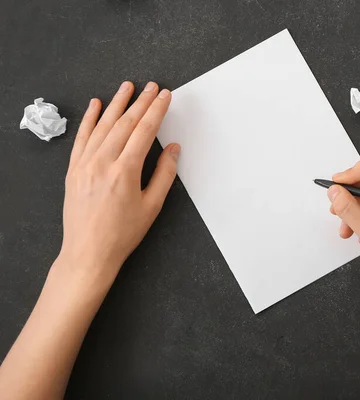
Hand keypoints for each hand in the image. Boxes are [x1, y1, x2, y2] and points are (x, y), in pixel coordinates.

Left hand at [58, 81, 178, 287]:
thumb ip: (164, 174)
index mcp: (125, 171)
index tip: (165, 96)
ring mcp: (85, 164)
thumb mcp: (152, 206)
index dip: (156, 110)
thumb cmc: (121, 234)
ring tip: (127, 86)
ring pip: (103, 125)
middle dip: (141, 102)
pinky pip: (82, 137)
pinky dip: (89, 119)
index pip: (144, 131)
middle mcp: (102, 162)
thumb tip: (172, 149)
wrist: (88, 252)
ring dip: (117, 103)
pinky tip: (96, 105)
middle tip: (152, 87)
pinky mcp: (73, 169)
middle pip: (125, 123)